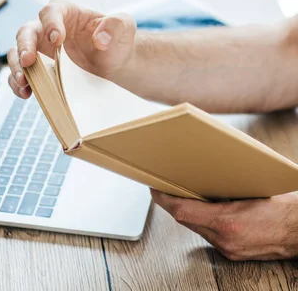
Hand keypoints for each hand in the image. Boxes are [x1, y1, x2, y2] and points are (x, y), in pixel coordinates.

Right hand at [7, 0, 135, 98]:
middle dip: (25, 45)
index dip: (51, 23)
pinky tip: (26, 93)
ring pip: (18, 52)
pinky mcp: (39, 68)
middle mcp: (48, 28)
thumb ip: (116, 26)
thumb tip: (100, 39)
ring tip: (24, 82)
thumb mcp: (124, 27)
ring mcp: (41, 49)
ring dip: (17, 67)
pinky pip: (22, 73)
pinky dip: (19, 83)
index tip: (57, 39)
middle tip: (28, 60)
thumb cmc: (117, 39)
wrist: (114, 62)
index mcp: (67, 12)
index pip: (52, 11)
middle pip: (27, 31)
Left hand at [151, 189, 297, 260]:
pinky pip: (208, 236)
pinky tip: (204, 210)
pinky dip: (202, 222)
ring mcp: (228, 249)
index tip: (154, 189)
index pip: (183, 211)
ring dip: (187, 213)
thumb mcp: (248, 191)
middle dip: (173, 204)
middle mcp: (225, 239)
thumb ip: (221, 190)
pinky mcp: (232, 254)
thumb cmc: (279, 207)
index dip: (164, 199)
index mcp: (227, 222)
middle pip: (186, 221)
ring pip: (196, 229)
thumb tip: (200, 179)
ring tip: (181, 195)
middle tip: (163, 187)